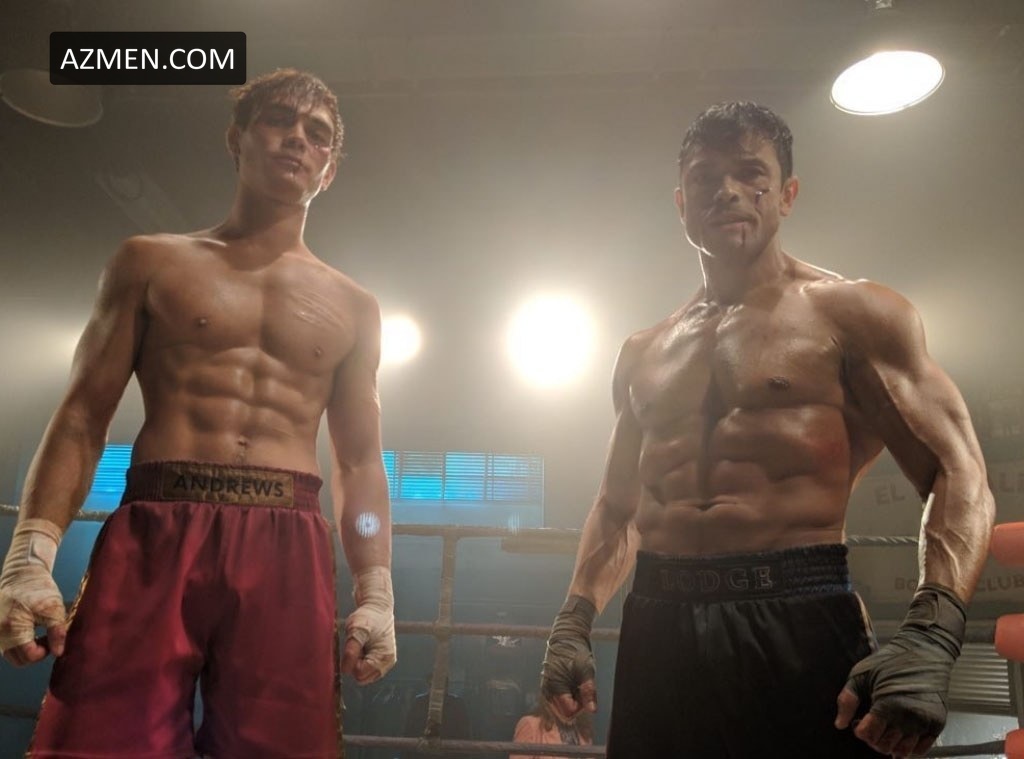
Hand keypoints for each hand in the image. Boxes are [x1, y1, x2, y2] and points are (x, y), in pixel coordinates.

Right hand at [0, 519, 65, 665]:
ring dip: (26, 650)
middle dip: (35, 654)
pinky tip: (31, 632)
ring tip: (41, 635)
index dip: (44, 652)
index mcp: (13, 628)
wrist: (22, 574)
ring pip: (11, 654)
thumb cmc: (39, 589)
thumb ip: (57, 632)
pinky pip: (6, 645)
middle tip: (48, 640)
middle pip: (18, 659)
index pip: (28, 655)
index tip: (53, 642)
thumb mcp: (54, 609)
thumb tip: (59, 652)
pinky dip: (19, 644)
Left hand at [342, 566, 395, 683]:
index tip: (355, 645)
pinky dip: (361, 659)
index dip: (352, 661)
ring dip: (358, 661)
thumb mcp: (356, 630)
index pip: (360, 674)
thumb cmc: (368, 617)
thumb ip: (351, 651)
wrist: (378, 607)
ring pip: (362, 674)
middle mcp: (387, 664)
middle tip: (358, 645)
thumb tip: (345, 671)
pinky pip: (365, 669)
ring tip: (362, 644)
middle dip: (355, 663)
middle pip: (361, 677)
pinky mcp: (381, 660)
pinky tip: (364, 646)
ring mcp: (385, 663)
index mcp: (384, 658)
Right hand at [541, 595, 597, 719]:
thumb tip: (592, 710)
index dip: (580, 707)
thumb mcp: (587, 670)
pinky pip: (558, 700)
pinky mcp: (548, 685)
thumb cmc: (576, 652)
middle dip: (576, 705)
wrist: (566, 636)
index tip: (586, 694)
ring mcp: (546, 688)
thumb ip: (588, 691)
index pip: (569, 712)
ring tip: (577, 685)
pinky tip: (572, 684)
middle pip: (564, 712)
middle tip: (582, 689)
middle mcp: (548, 691)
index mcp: (555, 687)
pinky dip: (567, 696)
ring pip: (561, 707)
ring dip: (572, 701)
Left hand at [835, 584, 965, 757]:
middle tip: (872, 724)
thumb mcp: (861, 674)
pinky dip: (908, 748)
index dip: (860, 730)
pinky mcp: (937, 724)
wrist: (924, 651)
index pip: (868, 735)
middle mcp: (908, 716)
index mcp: (887, 703)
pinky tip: (900, 733)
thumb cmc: (890, 661)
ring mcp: (924, 722)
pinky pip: (921, 750)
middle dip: (873, 738)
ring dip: (890, 745)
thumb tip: (840, 724)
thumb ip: (847, 699)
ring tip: (886, 728)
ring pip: (902, 751)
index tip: (860, 720)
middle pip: (884, 746)